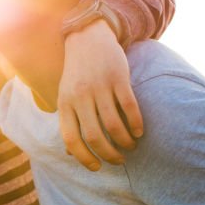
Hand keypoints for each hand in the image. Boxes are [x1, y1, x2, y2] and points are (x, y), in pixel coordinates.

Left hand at [59, 20, 142, 169]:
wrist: (87, 37)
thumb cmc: (76, 73)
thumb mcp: (65, 95)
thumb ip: (69, 122)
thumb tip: (71, 153)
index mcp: (65, 104)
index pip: (71, 139)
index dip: (83, 158)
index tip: (96, 167)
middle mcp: (80, 97)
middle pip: (95, 136)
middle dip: (109, 154)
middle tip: (119, 160)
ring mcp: (100, 87)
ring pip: (114, 125)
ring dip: (124, 142)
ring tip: (130, 146)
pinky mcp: (119, 78)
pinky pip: (129, 107)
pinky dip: (136, 124)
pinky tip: (139, 132)